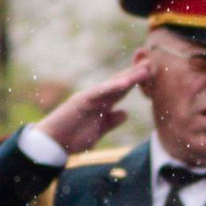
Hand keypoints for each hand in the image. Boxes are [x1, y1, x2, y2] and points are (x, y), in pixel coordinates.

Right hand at [39, 51, 154, 156]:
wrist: (52, 143)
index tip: (151, 75)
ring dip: (129, 77)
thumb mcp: (99, 131)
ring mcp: (90, 97)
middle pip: (120, 83)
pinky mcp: (82, 100)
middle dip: (136, 74)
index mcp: (102, 104)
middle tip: (152, 63)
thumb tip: (125, 113)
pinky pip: (100, 92)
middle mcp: (97, 97)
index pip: (122, 91)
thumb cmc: (72, 138)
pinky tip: (125, 83)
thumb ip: (111, 121)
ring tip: (145, 69)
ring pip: (113, 84)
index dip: (136, 82)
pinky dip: (112, 87)